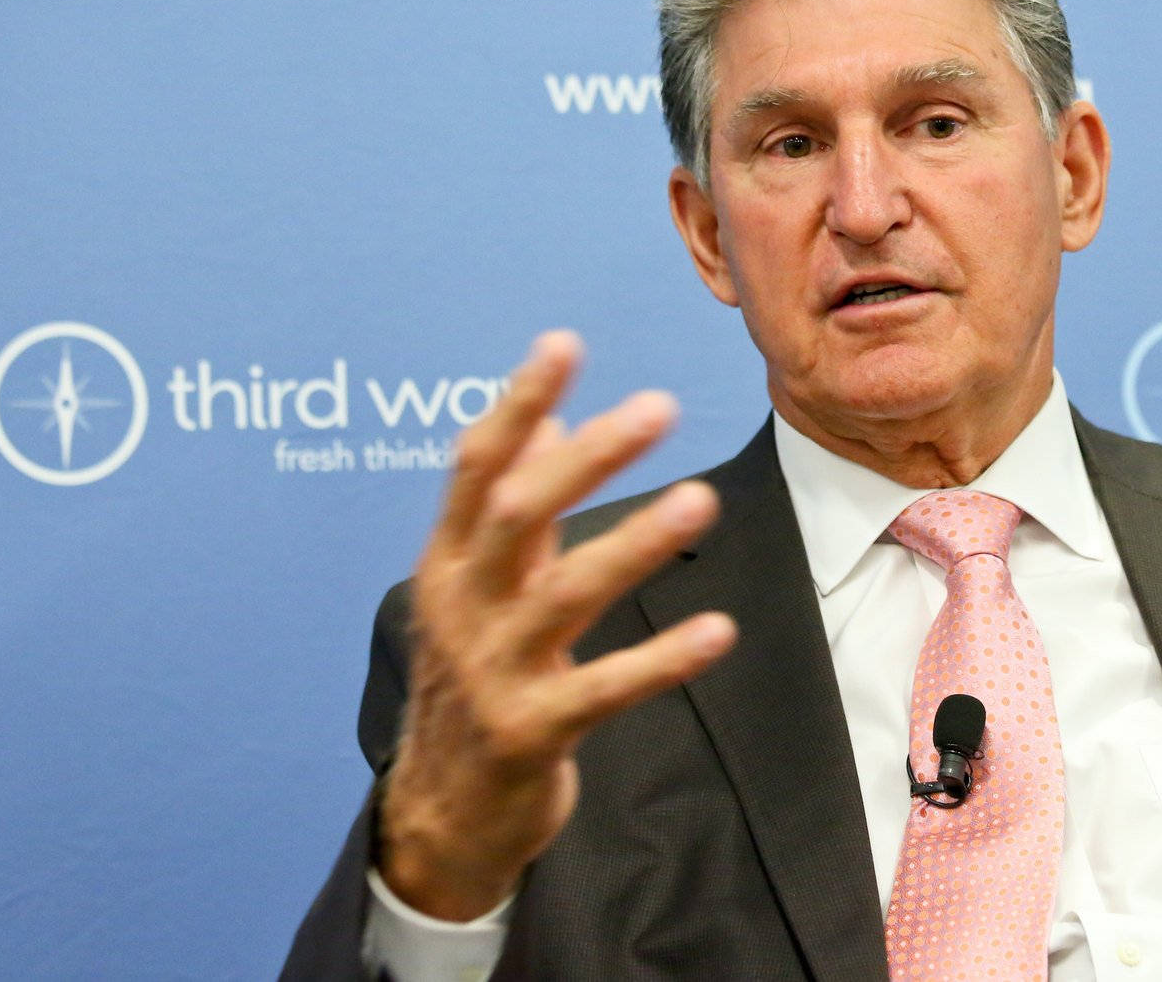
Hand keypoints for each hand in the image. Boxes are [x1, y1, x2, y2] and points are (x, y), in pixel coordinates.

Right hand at [377, 331, 737, 919]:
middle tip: (660, 407)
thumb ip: (512, 506)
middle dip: (588, 457)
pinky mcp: (527, 733)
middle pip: (517, 514)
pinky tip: (719, 629)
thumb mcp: (477, 590)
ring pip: (563, 593)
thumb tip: (552, 415)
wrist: (442, 816)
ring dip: (633, 541)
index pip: (476, 467)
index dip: (518, 403)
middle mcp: (460, 608)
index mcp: (447, 564)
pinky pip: (602, 689)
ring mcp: (490, 673)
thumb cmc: (471, 685)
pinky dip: (661, 658)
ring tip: (702, 496)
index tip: (565, 344)